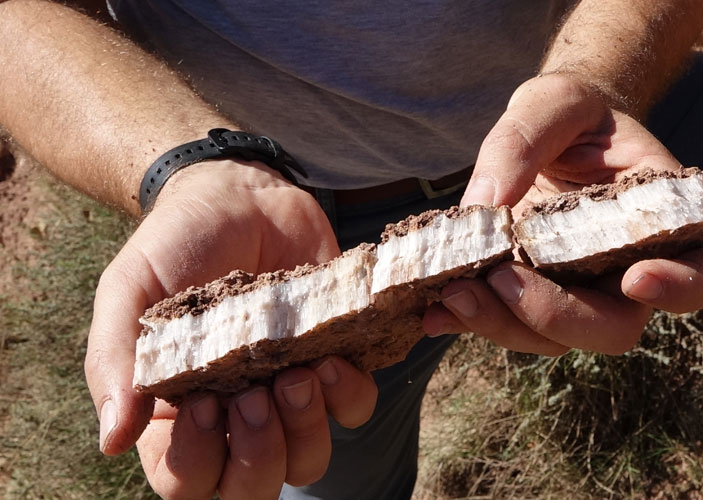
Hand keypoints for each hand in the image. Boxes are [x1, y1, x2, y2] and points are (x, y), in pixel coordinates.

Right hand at [85, 161, 377, 498]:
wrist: (239, 193)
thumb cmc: (175, 244)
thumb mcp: (128, 291)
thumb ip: (114, 362)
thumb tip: (112, 442)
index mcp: (175, 412)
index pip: (185, 481)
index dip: (196, 459)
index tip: (200, 401)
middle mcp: (234, 415)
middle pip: (253, 486)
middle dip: (258, 455)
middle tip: (252, 395)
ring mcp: (288, 391)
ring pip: (309, 460)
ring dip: (306, 430)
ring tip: (296, 374)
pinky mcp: (335, 362)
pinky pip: (355, 408)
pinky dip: (348, 395)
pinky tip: (330, 358)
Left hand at [422, 73, 702, 354]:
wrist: (547, 132)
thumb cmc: (571, 113)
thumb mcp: (553, 101)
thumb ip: (526, 138)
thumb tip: (486, 204)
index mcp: (665, 218)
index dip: (686, 289)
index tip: (637, 279)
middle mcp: (631, 268)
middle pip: (618, 326)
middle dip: (560, 316)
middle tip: (502, 280)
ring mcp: (582, 292)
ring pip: (557, 339)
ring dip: (504, 325)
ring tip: (450, 293)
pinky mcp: (534, 299)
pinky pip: (510, 327)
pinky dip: (471, 322)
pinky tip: (433, 310)